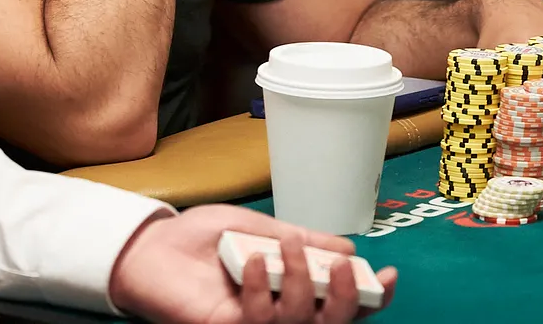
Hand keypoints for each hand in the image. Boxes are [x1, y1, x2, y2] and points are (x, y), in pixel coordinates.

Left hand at [109, 204, 397, 323]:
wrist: (153, 244)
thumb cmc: (202, 237)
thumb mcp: (260, 228)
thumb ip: (303, 240)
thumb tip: (348, 247)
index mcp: (293, 289)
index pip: (342, 306)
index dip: (371, 298)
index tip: (389, 276)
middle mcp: (280, 312)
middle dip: (346, 299)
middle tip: (344, 268)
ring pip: (299, 323)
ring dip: (301, 286)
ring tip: (286, 250)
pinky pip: (257, 322)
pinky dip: (259, 290)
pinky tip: (250, 261)